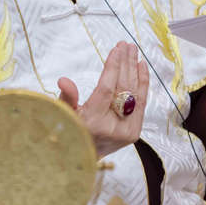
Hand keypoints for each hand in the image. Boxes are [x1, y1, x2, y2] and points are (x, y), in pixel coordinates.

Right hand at [58, 42, 148, 158]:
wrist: (82, 159)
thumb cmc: (70, 133)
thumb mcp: (63, 115)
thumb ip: (67, 97)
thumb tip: (63, 80)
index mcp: (93, 123)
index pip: (106, 89)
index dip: (112, 67)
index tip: (115, 49)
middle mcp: (113, 128)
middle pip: (122, 88)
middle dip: (125, 63)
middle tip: (125, 45)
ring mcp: (127, 131)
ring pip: (134, 93)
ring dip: (134, 69)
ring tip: (133, 51)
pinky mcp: (134, 132)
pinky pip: (141, 103)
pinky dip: (142, 83)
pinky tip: (141, 67)